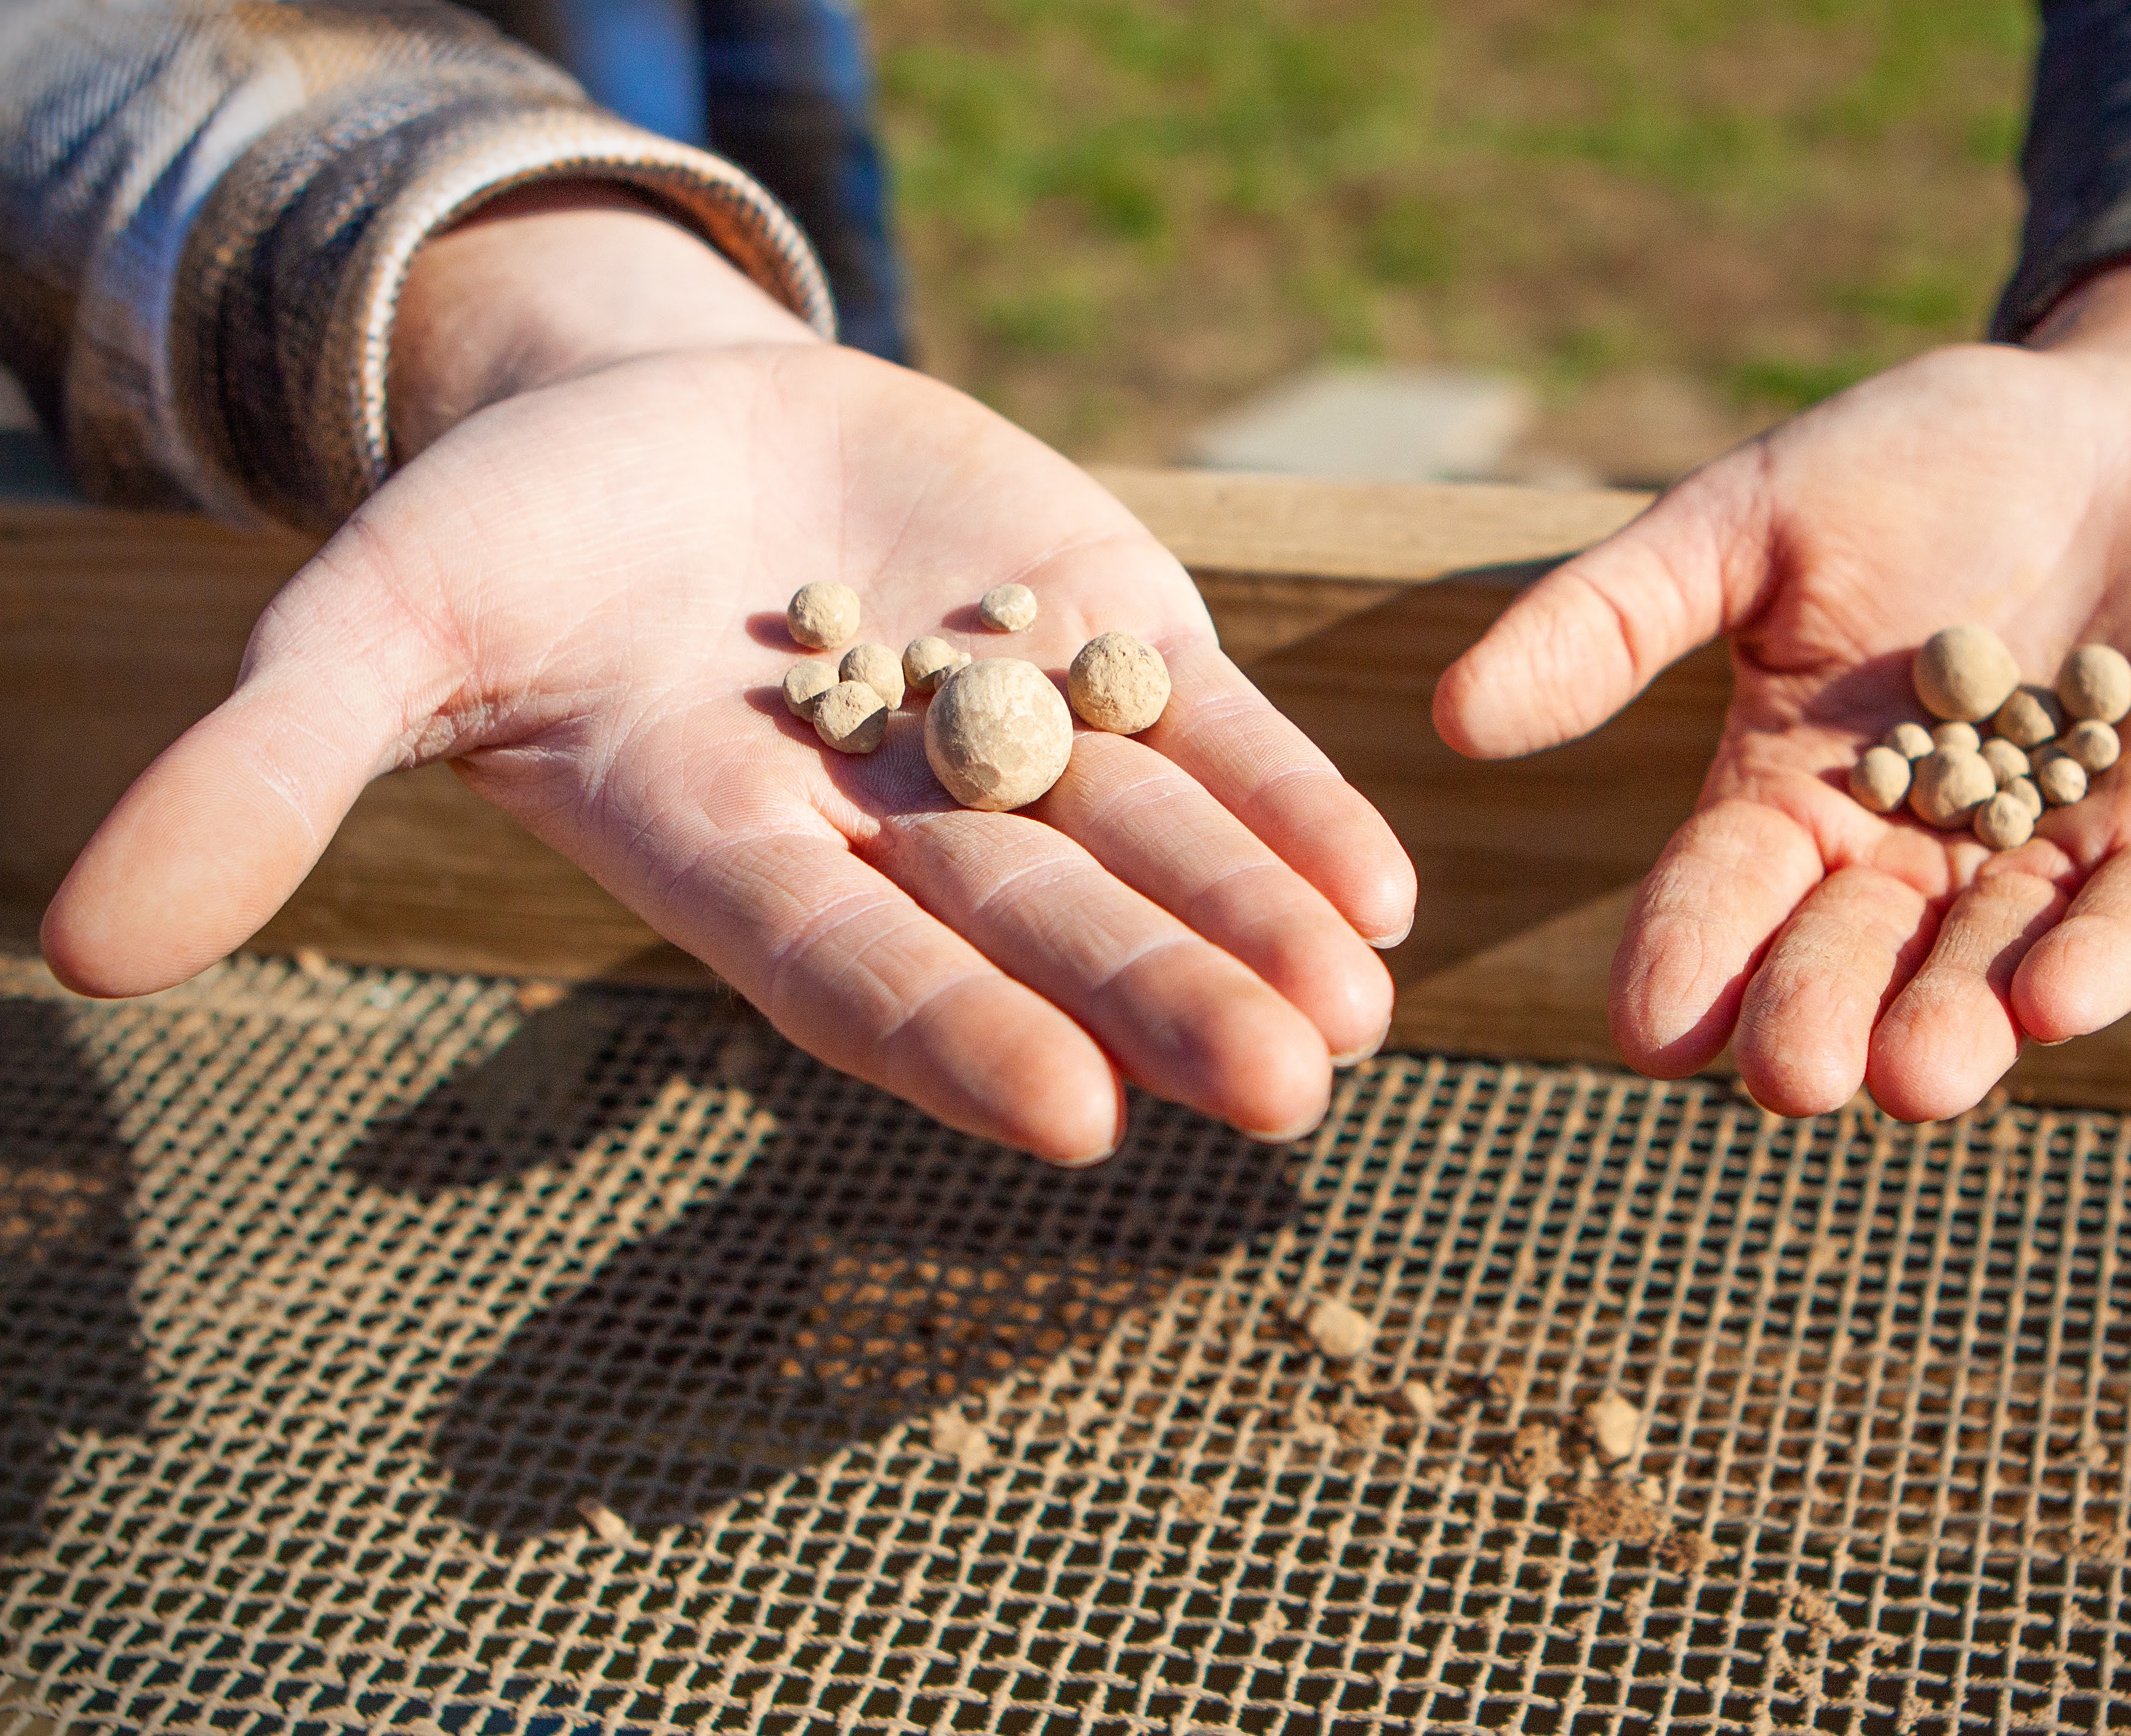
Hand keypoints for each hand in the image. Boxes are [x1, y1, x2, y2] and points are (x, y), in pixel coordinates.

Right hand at [43, 192, 1413, 1162]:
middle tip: (1282, 1092)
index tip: (1067, 1120)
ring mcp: (1007, 730)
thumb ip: (270, 780)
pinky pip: (1208, 729)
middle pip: (1035, 927)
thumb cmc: (502, 547)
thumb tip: (81, 955)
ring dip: (1257, 928)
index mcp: (729, 848)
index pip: (845, 967)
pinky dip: (1290, 798)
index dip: (948, 1035)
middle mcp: (888, 823)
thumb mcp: (369, 631)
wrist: (653, 428)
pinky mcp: (1095, 629)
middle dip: (1155, 1003)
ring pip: (1149, 846)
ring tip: (1361, 1012)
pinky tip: (1383, 888)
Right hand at [1434, 263, 2130, 1120]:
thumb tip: (1455, 716)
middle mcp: (1912, 851)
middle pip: (1851, 953)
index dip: (1687, 958)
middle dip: (1820, 1015)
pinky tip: (2059, 1000)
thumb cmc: (1923, 463)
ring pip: (1990, 961)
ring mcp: (2049, 846)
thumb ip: (1613, 618)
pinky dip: (2105, 954)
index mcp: (1792, 796)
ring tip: (1914, 1078)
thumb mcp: (1745, 519)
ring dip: (1955, 1021)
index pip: (1723, 895)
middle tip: (1790, 1076)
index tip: (1650, 1029)